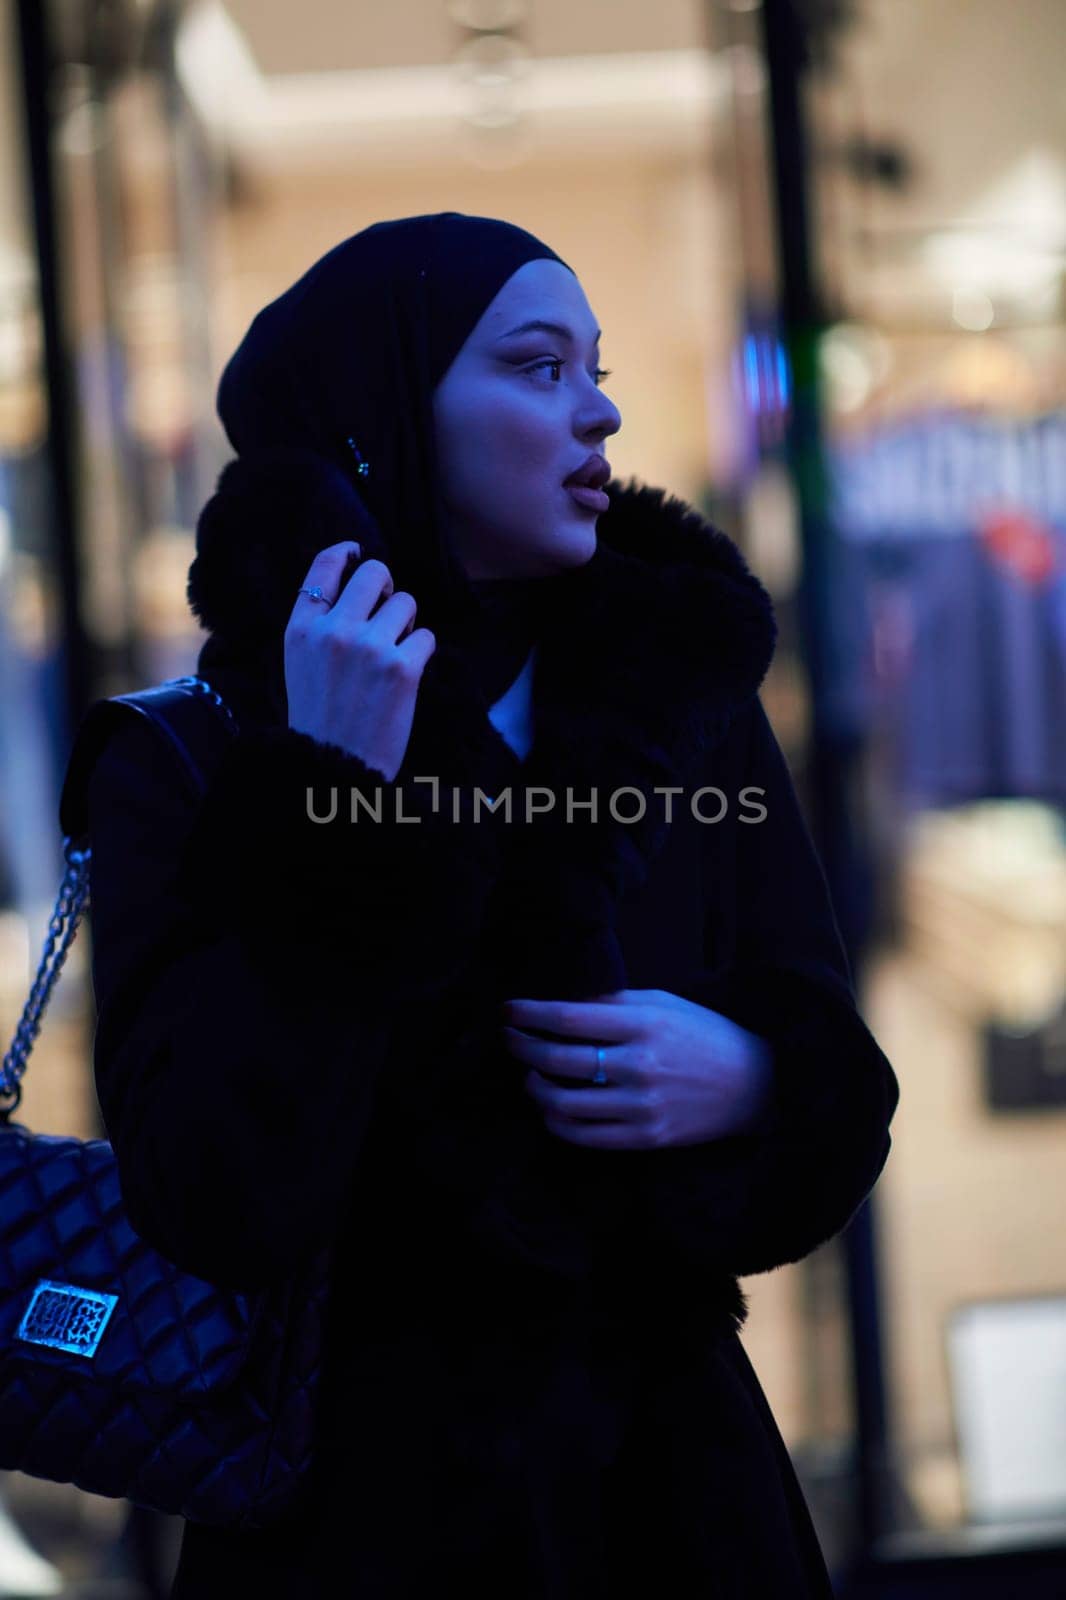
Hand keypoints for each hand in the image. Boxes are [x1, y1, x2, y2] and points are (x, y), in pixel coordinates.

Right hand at [284, 541, 435, 782]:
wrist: (335, 765)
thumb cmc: (320, 717)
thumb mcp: (300, 663)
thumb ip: (318, 624)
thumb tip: (352, 585)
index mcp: (301, 628)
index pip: (323, 566)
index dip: (345, 552)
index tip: (357, 551)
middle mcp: (333, 630)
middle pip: (374, 573)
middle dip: (386, 586)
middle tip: (387, 608)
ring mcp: (369, 647)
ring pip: (406, 603)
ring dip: (406, 622)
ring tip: (394, 650)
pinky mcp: (402, 668)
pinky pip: (426, 636)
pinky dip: (421, 652)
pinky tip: (406, 674)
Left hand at [500, 988, 774, 1149]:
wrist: (756, 1084)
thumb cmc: (705, 1034)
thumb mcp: (664, 1003)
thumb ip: (615, 1002)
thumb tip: (564, 1003)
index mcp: (644, 1024)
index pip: (569, 1018)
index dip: (530, 1014)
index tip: (507, 1010)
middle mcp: (639, 1065)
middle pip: (557, 1059)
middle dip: (521, 1047)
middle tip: (510, 1039)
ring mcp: (641, 1106)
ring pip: (562, 1103)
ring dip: (534, 1088)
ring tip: (531, 1075)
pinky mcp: (646, 1138)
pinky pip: (584, 1136)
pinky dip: (556, 1123)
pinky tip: (551, 1109)